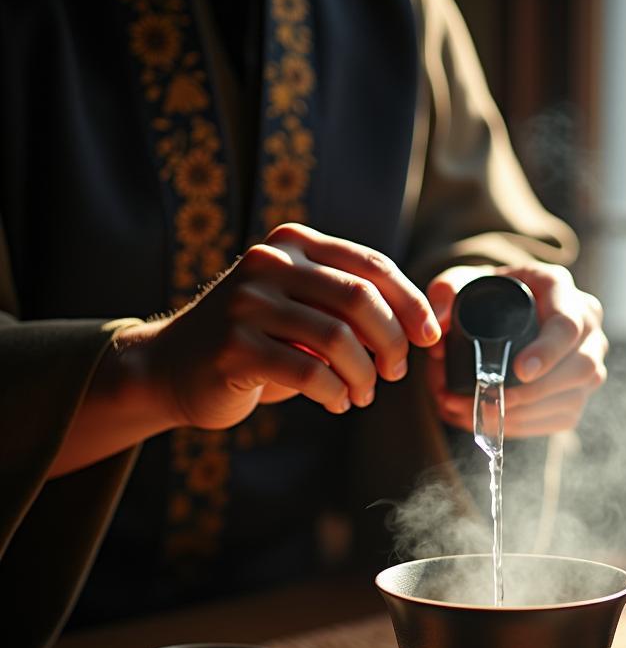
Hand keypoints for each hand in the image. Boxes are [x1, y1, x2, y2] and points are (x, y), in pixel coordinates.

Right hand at [142, 223, 441, 429]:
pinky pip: (309, 372)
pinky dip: (335, 393)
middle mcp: (268, 264)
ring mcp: (246, 302)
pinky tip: (337, 402)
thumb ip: (348, 305)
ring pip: (338, 339)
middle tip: (395, 373)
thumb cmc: (255, 341)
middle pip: (360, 299)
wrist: (173, 367)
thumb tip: (419, 326)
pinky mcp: (233, 345)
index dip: (410, 302)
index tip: (429, 336)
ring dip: (364, 376)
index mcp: (292, 245)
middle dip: (391, 342)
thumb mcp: (303, 309)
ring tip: (363, 395)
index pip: (370, 266)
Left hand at [425, 263, 607, 435]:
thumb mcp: (461, 282)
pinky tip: (494, 422)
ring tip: (476, 413)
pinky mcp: (579, 392)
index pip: (567, 325)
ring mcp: (589, 361)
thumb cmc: (483, 294)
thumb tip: (438, 328)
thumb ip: (444, 292)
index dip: (547, 352)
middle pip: (582, 367)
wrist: (499, 313)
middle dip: (533, 392)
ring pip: (573, 398)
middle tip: (488, 398)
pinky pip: (563, 418)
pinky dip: (526, 426)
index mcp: (559, 288)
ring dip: (524, 414)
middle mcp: (586, 324)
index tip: (518, 370)